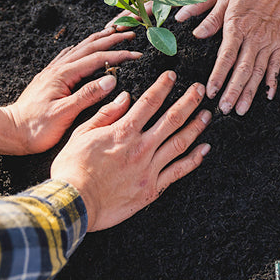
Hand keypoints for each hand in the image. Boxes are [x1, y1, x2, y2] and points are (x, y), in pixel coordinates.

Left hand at [0, 28, 140, 155]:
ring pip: (79, 48)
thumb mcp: (64, 114)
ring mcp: (53, 72)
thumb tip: (110, 81)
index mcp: (64, 75)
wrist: (10, 131)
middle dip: (111, 39)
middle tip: (130, 34)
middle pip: (89, 47)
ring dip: (97, 39)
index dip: (119, 54)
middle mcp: (58, 69)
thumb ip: (87, 95)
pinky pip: (69, 56)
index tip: (137, 54)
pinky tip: (83, 48)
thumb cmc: (35, 127)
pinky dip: (81, 48)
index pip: (97, 59)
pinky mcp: (50, 78)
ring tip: (112, 32)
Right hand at [50, 71, 211, 231]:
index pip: (149, 102)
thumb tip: (125, 97)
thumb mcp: (82, 134)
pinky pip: (179, 171)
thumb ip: (106, 114)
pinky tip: (205, 149)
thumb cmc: (72, 169)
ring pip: (180, 142)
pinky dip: (194, 159)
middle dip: (189, 101)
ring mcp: (149, 168)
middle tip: (200, 89)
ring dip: (196, 126)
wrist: (74, 204)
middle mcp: (141, 147)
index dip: (163, 86)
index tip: (173, 75)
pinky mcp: (152, 189)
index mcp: (123, 132)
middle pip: (171, 119)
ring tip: (207, 114)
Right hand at [105, 0, 246, 28]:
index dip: (135, 15)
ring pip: (147, 3)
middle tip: (108, 28)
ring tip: (115, 25)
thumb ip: (199, 6)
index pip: (151, 5)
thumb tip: (178, 18)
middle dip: (125, 15)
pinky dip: (144, 9)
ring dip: (131, 13)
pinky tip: (137, 17)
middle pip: (143, 4)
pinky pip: (156, 2)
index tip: (120, 23)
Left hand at [192, 0, 279, 114]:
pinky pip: (276, 66)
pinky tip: (268, 95)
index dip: (218, 76)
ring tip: (242, 109)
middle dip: (233, 91)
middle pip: (242, 70)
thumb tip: (197, 34)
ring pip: (258, 72)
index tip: (211, 92)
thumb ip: (213, 17)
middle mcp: (254, 37)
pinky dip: (272, 82)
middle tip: (225, 110)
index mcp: (237, 26)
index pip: (225, 57)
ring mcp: (270, 41)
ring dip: (249, 92)